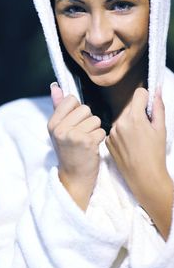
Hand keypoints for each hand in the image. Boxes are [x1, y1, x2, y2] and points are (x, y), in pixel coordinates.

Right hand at [48, 82, 105, 209]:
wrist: (74, 178)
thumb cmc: (69, 151)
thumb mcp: (59, 129)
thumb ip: (58, 106)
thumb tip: (55, 86)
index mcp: (52, 123)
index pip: (71, 99)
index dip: (77, 110)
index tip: (74, 124)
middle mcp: (60, 128)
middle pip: (85, 109)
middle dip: (88, 121)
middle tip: (81, 136)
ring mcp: (72, 135)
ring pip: (95, 119)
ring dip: (95, 131)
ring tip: (86, 142)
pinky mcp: (86, 142)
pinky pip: (101, 130)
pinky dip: (100, 139)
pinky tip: (92, 148)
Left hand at [106, 87, 172, 238]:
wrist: (144, 177)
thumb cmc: (155, 154)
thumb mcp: (161, 129)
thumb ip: (158, 107)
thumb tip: (156, 91)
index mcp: (135, 117)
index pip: (139, 94)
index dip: (146, 99)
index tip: (149, 106)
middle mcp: (120, 122)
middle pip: (130, 107)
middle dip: (138, 113)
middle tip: (145, 129)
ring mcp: (112, 132)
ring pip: (122, 119)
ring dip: (129, 124)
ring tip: (137, 140)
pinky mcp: (107, 140)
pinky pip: (115, 130)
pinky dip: (121, 134)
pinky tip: (129, 145)